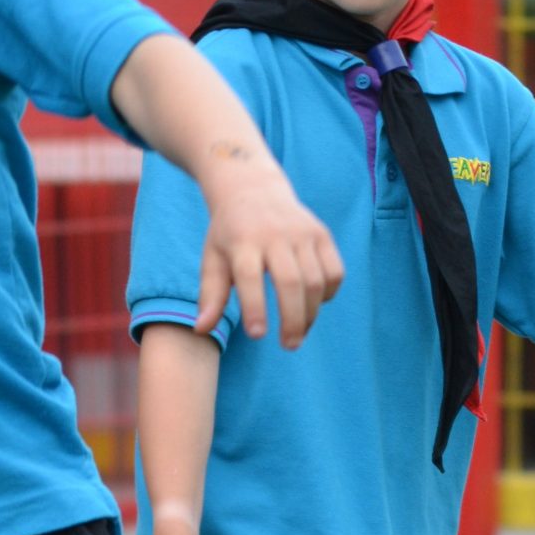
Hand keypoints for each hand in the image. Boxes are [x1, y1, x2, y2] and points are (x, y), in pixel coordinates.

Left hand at [197, 150, 343, 348]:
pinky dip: (328, 294)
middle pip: (290, 282)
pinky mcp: (322, 234)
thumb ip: (210, 295)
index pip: (249, 277)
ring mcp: (302, 233)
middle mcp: (275, 234)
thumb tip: (200, 331)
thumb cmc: (229, 233)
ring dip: (311, 313)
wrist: (253, 188)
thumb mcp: (212, 258)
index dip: (254, 307)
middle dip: (292, 319)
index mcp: (243, 240)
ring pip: (315, 280)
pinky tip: (314, 305)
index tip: (257, 335)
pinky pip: (334, 271)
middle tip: (289, 346)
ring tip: (299, 334)